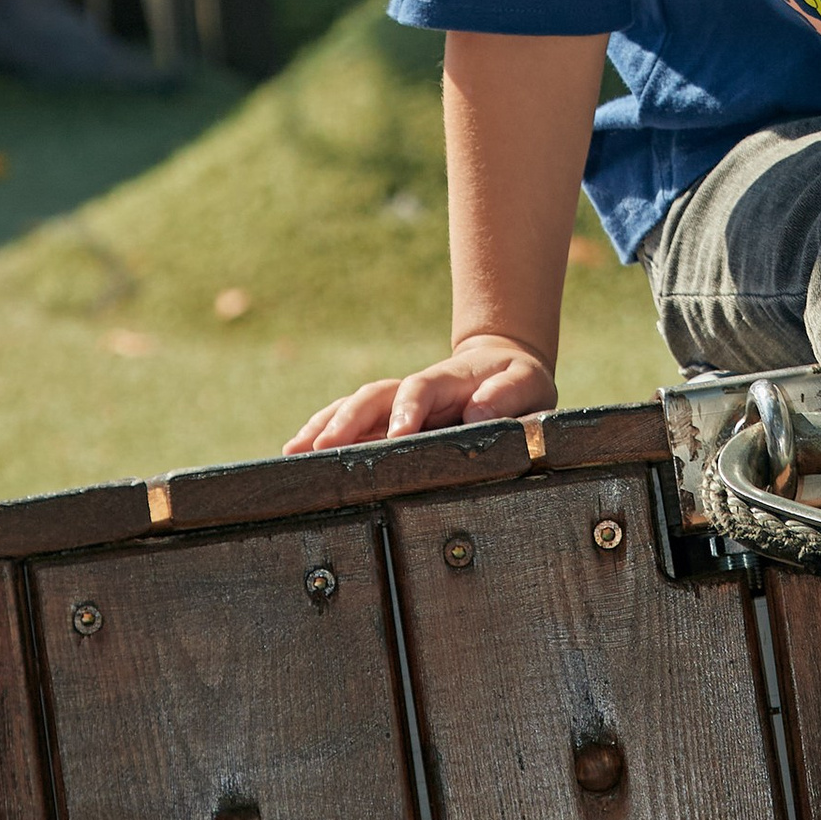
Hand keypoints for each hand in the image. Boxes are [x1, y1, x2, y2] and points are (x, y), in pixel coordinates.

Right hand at [284, 331, 555, 452]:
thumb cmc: (517, 382)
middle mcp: (414, 389)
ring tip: (293, 451)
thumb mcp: (527, 384)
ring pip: (354, 407)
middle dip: (347, 420)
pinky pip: (351, 420)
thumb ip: (507, 393)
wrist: (502, 368)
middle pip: (373, 396)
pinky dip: (323, 430)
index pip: (421, 389)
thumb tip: (478, 411)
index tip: (397, 435)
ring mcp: (398, 403)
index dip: (407, 409)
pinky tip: (296, 450)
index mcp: (449, 380)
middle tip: (323, 448)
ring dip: (324, 425)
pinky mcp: (388, 417)